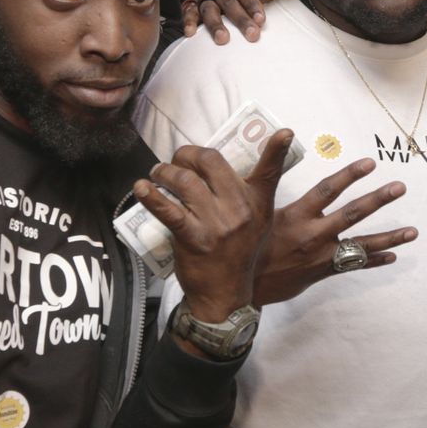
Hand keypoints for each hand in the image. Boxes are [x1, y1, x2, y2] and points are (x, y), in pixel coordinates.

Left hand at [132, 131, 292, 322]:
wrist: (225, 295)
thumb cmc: (237, 254)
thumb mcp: (256, 223)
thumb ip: (245, 195)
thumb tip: (218, 165)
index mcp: (257, 204)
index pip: (269, 173)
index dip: (276, 150)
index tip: (284, 132)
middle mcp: (239, 210)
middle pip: (210, 161)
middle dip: (186, 154)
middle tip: (177, 161)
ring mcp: (216, 224)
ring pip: (184, 180)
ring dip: (164, 171)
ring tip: (158, 175)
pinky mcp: (193, 238)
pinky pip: (168, 210)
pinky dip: (151, 195)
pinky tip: (142, 187)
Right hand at [180, 0, 284, 43]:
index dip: (251, 3)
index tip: (260, 19)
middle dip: (239, 18)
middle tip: (251, 34)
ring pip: (209, 8)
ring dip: (215, 24)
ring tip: (222, 38)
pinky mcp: (198, 5)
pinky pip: (191, 13)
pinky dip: (189, 22)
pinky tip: (191, 32)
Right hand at [254, 158, 415, 304]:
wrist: (243, 286)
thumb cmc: (247, 245)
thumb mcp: (256, 212)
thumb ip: (269, 187)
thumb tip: (274, 161)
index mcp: (296, 216)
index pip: (327, 190)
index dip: (349, 175)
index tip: (370, 163)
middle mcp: (313, 235)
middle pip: (352, 214)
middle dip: (378, 200)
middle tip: (400, 187)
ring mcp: (321, 256)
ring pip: (361, 245)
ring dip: (389, 237)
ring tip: (413, 231)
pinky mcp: (323, 272)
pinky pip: (354, 266)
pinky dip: (374, 260)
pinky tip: (393, 255)